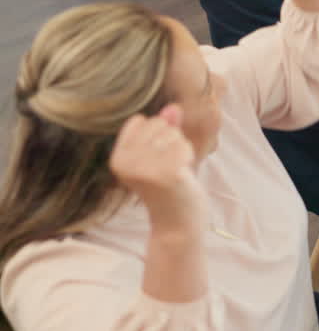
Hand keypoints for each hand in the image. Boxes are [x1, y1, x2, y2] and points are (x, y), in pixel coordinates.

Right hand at [109, 105, 205, 233]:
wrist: (177, 224)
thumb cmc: (170, 186)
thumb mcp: (163, 154)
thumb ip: (167, 128)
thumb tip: (173, 106)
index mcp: (118, 157)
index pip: (142, 120)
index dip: (158, 134)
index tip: (157, 158)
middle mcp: (125, 163)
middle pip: (160, 125)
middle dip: (172, 142)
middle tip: (168, 168)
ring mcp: (144, 168)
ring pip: (174, 135)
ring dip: (181, 151)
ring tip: (174, 173)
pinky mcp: (165, 174)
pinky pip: (184, 147)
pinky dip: (188, 159)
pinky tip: (182, 176)